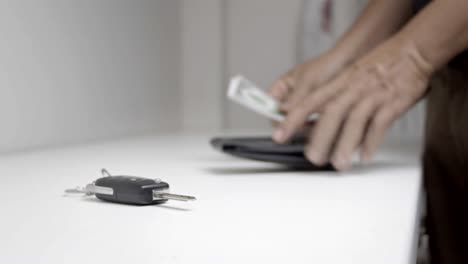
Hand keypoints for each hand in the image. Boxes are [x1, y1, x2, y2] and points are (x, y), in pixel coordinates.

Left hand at [273, 38, 431, 169]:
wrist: (412, 51)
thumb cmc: (378, 67)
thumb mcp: (349, 77)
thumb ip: (331, 99)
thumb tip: (311, 123)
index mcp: (339, 83)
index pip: (309, 101)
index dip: (292, 119)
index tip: (279, 136)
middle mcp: (352, 88)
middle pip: (331, 113)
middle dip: (320, 137)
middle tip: (313, 158)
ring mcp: (373, 94)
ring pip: (355, 120)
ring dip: (346, 144)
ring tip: (340, 164)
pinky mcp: (393, 101)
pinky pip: (381, 123)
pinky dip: (373, 141)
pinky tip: (366, 156)